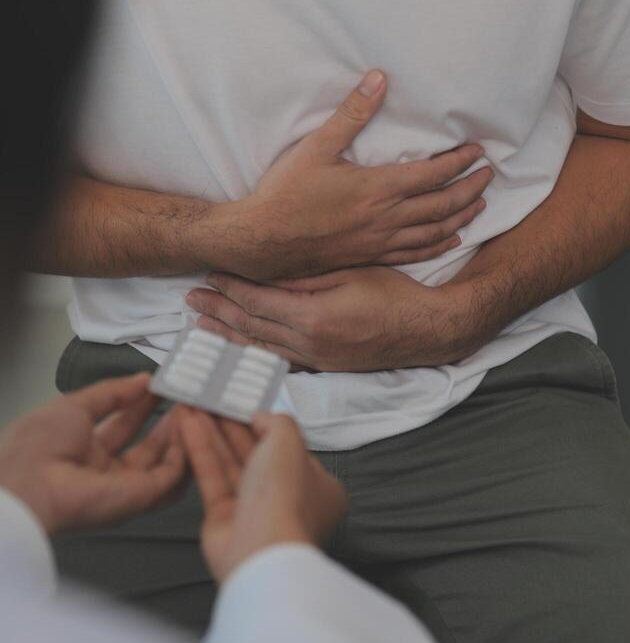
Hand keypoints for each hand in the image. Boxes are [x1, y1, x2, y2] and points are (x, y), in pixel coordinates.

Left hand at [0, 373, 185, 534]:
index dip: (143, 404)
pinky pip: (170, 476)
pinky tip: (191, 428)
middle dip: (168, 420)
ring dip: (180, 435)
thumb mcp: (75, 405)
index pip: (124, 424)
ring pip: (163, 461)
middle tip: (187, 396)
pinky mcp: (141, 498)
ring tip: (195, 409)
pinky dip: (184, 453)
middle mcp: (106, 469)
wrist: (31, 483)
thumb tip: (143, 378)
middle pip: (147, 445)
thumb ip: (112, 392)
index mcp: (84, 448)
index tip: (163, 385)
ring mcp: (125, 486)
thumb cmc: (42, 442)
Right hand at [177, 410, 345, 582]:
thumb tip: (260, 417)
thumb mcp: (289, 442)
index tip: (245, 405)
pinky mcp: (224, 518)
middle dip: (234, 426)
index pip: (291, 450)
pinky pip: (213, 477)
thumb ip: (276, 422)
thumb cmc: (285, 494)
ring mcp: (254, 510)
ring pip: (231, 464)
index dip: (267, 426)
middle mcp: (287, 499)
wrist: (259, 548)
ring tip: (193, 405)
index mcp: (317, 487)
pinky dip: (201, 451)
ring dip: (213, 433)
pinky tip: (187, 425)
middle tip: (212, 400)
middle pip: (257, 454)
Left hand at [187, 266, 479, 371]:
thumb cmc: (393, 293)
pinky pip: (280, 363)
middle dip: (218, 314)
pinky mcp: (325, 368)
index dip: (230, 289)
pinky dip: (255, 356)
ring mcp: (317, 361)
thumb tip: (264, 276)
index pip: (258, 303)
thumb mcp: (349, 273)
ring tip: (201, 330)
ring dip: (228, 338)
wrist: (426, 330)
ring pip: (260, 350)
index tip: (208, 276)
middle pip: (252, 328)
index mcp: (313, 319)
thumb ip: (305, 279)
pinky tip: (239, 353)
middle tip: (190, 302)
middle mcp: (309, 346)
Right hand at [238, 69, 491, 279]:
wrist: (263, 242)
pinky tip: (451, 240)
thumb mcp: (316, 147)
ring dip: (462, 216)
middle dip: (471, 188)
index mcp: (378, 188)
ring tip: (480, 204)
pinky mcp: (370, 257)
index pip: (433, 174)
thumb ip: (352, 114)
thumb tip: (378, 79)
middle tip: (488, 175)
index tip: (478, 152)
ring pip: (435, 231)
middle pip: (443, 204)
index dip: (460, 162)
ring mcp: (380, 242)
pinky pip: (415, 254)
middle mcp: (386, 218)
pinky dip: (439, 246)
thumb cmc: (286, 194)